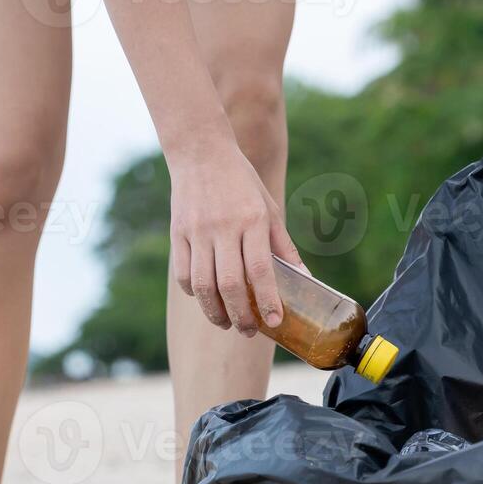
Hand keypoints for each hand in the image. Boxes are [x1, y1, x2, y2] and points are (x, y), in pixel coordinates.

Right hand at [168, 138, 302, 335]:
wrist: (201, 153)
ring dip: (215, 311)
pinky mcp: (177, 234)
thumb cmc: (241, 182)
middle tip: (250, 330)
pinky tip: (206, 299)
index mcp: (252, 220)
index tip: (275, 322)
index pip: (261, 269)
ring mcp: (197, 232)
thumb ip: (283, 246)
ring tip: (227, 323)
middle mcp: (224, 228)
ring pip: (203, 285)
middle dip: (241, 315)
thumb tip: (305, 279)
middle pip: (231, 284)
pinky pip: (183, 274)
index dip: (268, 299)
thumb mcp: (268, 208)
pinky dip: (194, 293)